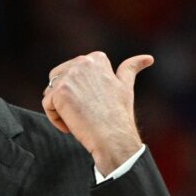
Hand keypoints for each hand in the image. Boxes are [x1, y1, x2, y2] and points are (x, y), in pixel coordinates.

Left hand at [41, 51, 153, 175]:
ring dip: (60, 108)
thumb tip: (148, 58)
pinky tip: (71, 125)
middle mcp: (82, 63)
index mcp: (96, 59)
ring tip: (79, 119)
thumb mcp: (125, 87)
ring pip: (51, 93)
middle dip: (65, 98)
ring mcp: (69, 76)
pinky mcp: (59, 92)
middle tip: (84, 113)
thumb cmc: (119, 115)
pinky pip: (47, 105)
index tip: (92, 103)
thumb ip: (131, 69)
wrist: (113, 138)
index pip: (71, 72)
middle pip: (57, 79)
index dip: (77, 91)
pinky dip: (56, 119)